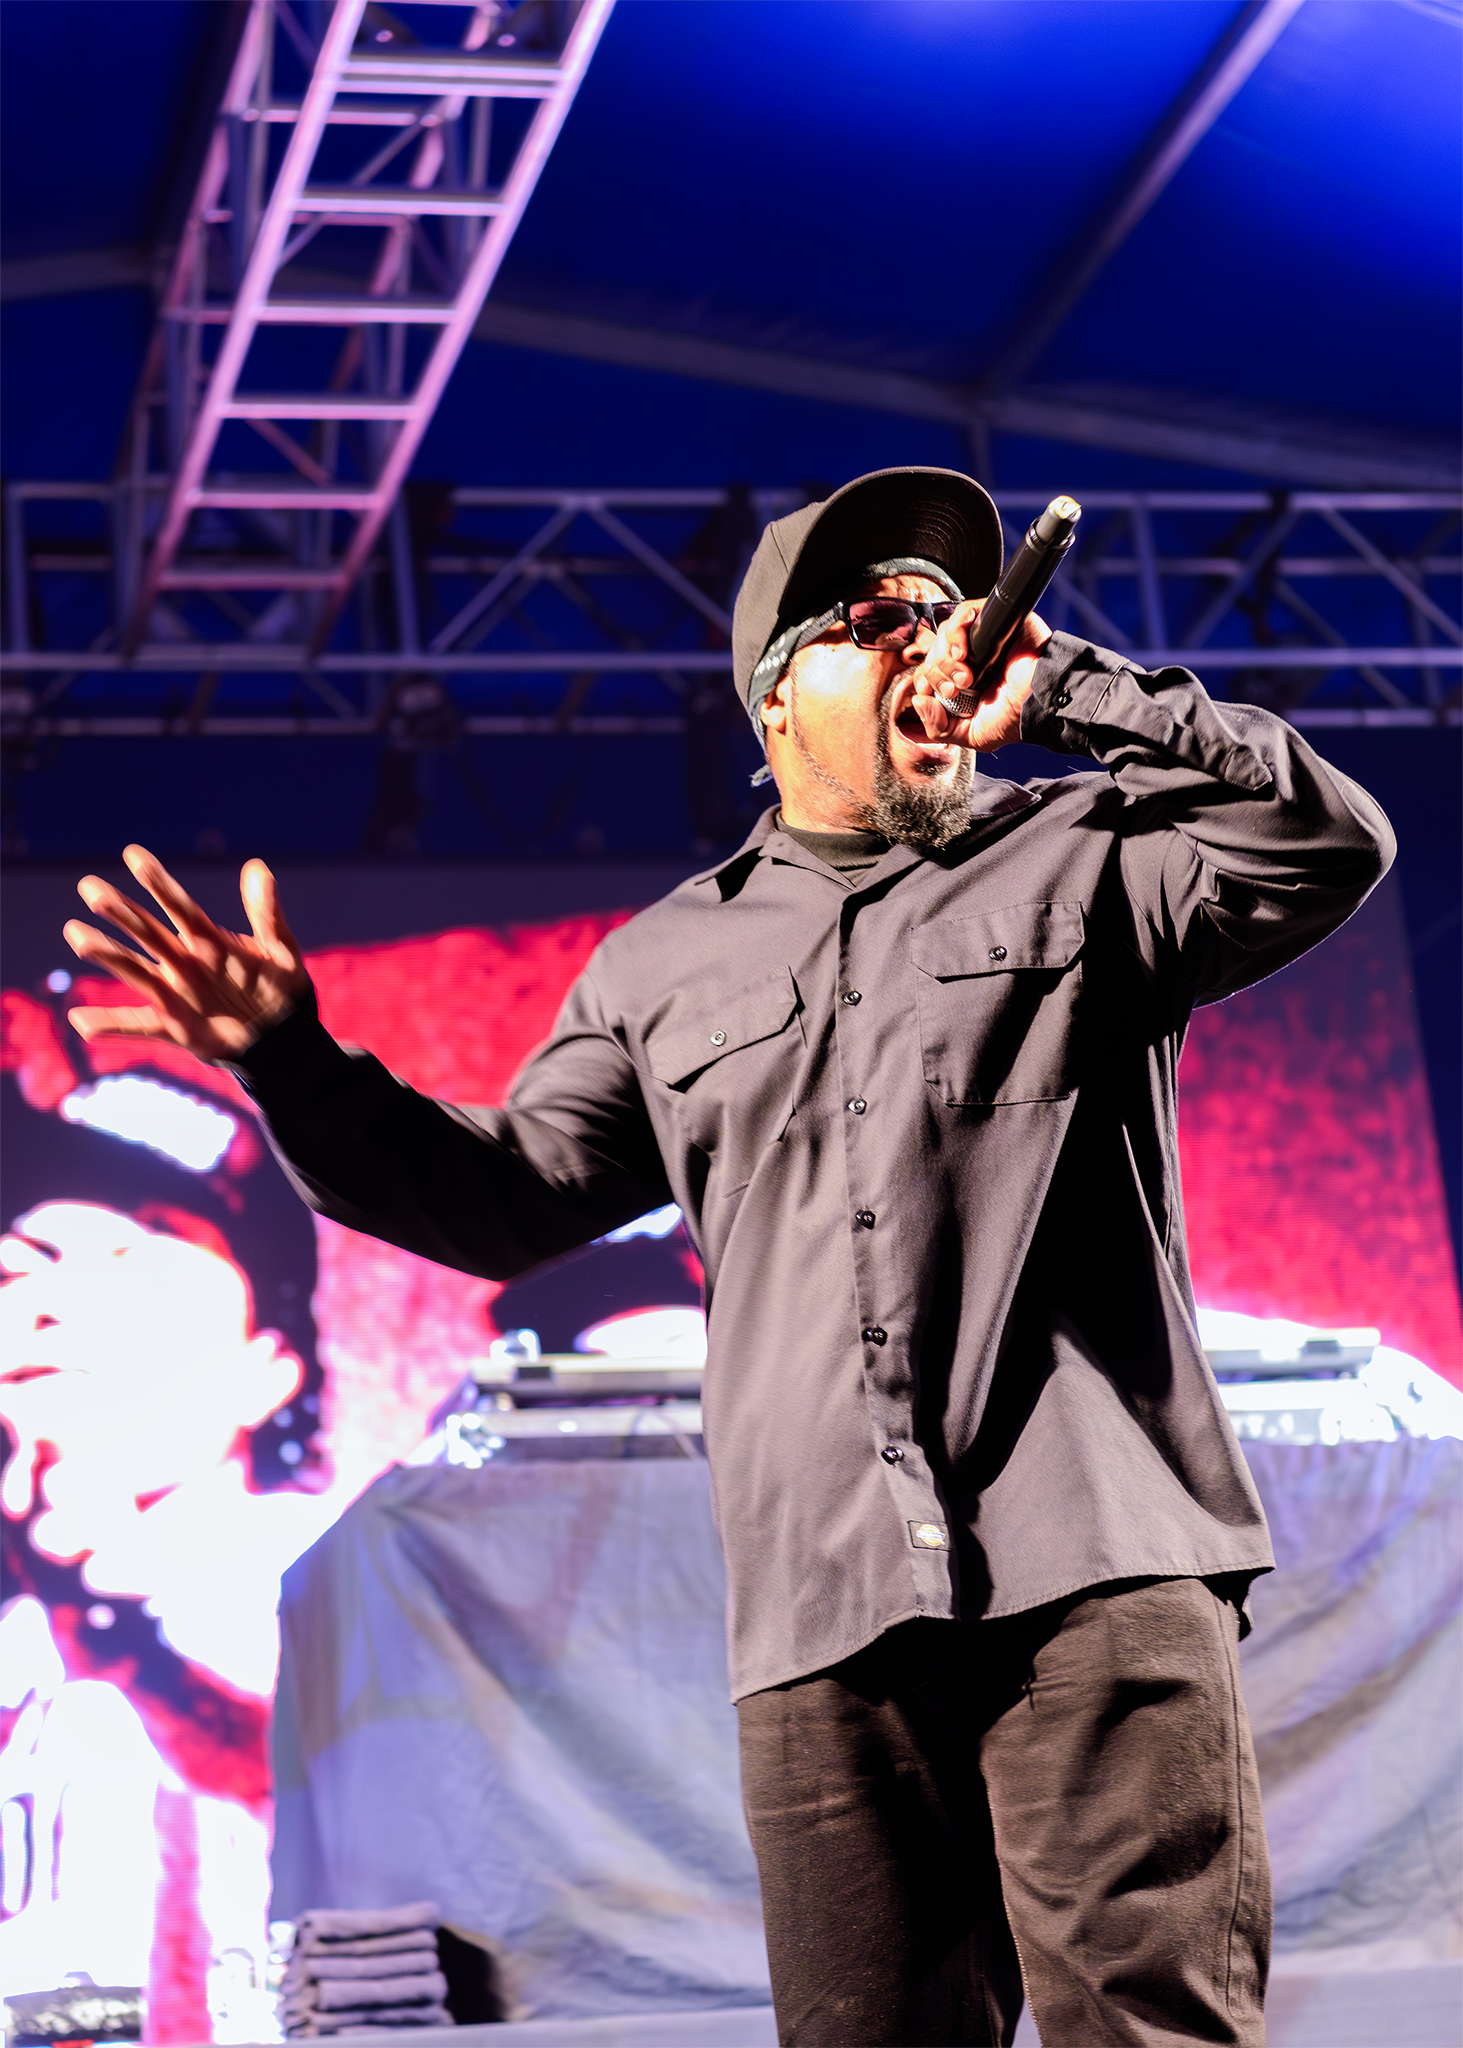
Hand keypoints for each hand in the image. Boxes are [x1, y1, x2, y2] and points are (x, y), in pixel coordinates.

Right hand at [63, 846, 310, 1061]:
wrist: (283, 1037)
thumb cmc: (282, 989)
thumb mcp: (281, 950)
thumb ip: (267, 912)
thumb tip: (256, 866)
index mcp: (207, 941)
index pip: (178, 905)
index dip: (157, 881)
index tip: (133, 854)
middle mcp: (184, 963)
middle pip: (146, 932)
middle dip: (120, 910)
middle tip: (90, 887)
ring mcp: (176, 994)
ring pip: (134, 970)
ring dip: (107, 954)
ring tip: (76, 934)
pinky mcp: (175, 1027)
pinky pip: (137, 1027)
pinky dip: (109, 1025)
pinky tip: (79, 1020)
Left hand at [908, 600, 1050, 751]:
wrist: (1041, 703)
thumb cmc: (1014, 719)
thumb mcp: (970, 735)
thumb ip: (938, 727)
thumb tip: (918, 702)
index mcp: (959, 682)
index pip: (926, 671)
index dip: (926, 682)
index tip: (941, 694)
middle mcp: (967, 658)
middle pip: (932, 652)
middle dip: (937, 672)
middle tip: (957, 688)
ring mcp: (979, 638)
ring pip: (944, 633)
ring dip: (946, 656)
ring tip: (967, 674)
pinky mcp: (993, 620)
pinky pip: (964, 612)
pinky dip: (957, 629)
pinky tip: (964, 652)